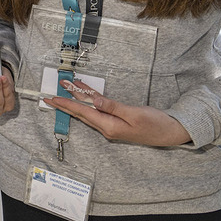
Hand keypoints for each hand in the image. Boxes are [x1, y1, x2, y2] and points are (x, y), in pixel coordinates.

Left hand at [47, 79, 191, 146]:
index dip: (66, 104)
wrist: (171, 132)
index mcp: (109, 127)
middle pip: (81, 113)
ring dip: (77, 100)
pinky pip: (98, 110)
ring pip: (89, 111)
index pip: (82, 113)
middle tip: (49, 96)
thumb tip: (94, 101)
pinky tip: (86, 94)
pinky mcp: (116, 122)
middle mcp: (107, 128)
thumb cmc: (156, 124)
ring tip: (66, 88)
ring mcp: (111, 126)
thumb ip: (112, 107)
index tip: (52, 99)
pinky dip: (90, 101)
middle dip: (65, 103)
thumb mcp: (134, 113)